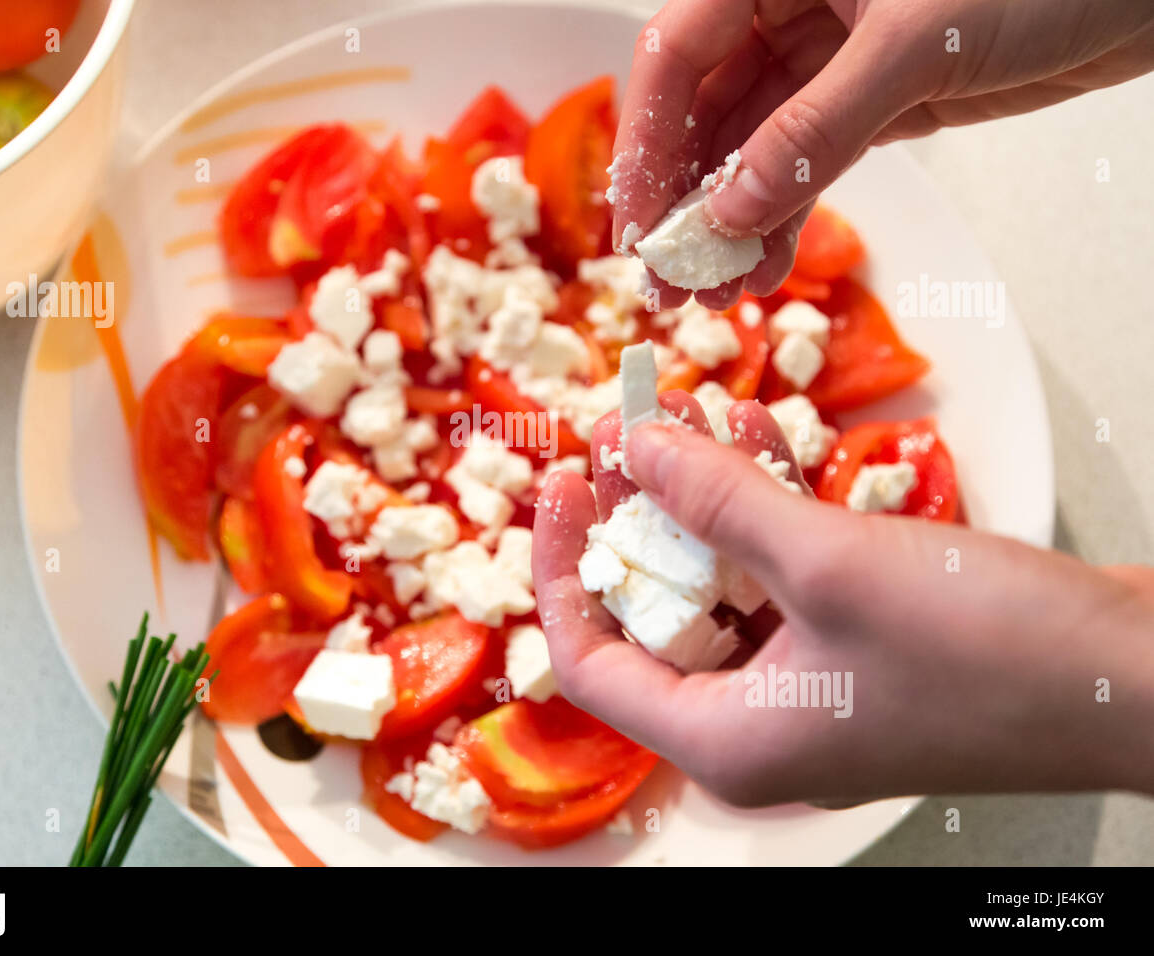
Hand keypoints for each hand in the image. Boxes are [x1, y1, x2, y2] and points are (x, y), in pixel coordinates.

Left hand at [533, 393, 1153, 806]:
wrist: (1142, 679)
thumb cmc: (994, 652)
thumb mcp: (831, 564)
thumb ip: (717, 501)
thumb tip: (633, 447)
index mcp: (727, 743)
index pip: (589, 659)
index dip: (559, 564)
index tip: (564, 480)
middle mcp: (755, 729)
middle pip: (652, 614)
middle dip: (639, 516)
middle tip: (630, 433)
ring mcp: (806, 693)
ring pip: (717, 588)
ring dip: (706, 503)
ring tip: (693, 416)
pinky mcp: (851, 655)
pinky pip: (777, 583)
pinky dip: (764, 518)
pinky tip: (760, 444)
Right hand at [611, 0, 1153, 308]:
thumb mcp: (914, 44)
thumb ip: (814, 130)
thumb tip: (732, 211)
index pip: (677, 52)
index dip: (649, 142)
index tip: (640, 223)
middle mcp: (789, 4)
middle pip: (705, 108)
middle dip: (683, 198)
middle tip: (665, 277)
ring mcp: (828, 55)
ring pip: (751, 147)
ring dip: (730, 222)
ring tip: (712, 291)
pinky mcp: (869, 98)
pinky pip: (805, 164)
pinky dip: (785, 217)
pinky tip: (764, 266)